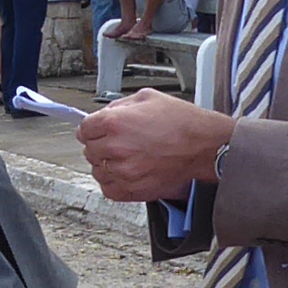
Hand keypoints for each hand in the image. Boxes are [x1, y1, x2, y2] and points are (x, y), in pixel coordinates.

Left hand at [76, 87, 233, 200]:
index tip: (96, 130)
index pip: (84, 129)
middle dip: (100, 144)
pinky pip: (109, 189)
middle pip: (89, 150)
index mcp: (115, 122)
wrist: (204, 146)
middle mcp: (116, 148)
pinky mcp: (134, 189)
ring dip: (106, 164)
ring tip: (124, 156)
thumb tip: (103, 114)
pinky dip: (113, 182)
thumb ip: (119, 106)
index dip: (91, 128)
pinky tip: (124, 172)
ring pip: (98, 170)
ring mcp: (124, 172)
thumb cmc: (181, 122)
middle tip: (116, 141)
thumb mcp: (147, 98)